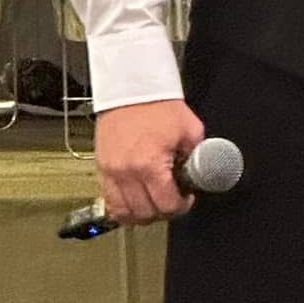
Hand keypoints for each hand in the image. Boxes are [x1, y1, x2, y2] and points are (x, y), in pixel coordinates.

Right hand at [94, 99, 206, 224]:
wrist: (131, 88)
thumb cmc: (158, 105)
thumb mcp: (190, 131)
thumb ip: (197, 156)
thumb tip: (201, 173)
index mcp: (149, 164)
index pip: (166, 205)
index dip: (181, 207)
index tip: (186, 199)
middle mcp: (126, 172)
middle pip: (145, 213)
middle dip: (163, 212)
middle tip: (172, 201)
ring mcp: (111, 171)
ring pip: (124, 212)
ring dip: (141, 214)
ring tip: (153, 204)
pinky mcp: (102, 167)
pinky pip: (109, 200)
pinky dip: (123, 207)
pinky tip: (135, 201)